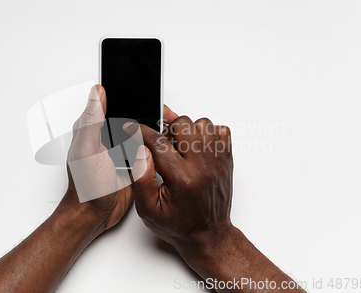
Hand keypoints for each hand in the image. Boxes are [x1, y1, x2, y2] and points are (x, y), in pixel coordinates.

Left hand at [62, 85, 178, 233]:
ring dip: (152, 129)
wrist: (94, 215)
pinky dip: (154, 146)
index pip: (112, 102)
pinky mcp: (132, 161)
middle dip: (146, 112)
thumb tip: (97, 91)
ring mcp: (120, 148)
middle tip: (162, 113)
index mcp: (92, 128)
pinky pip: (146, 148)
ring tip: (165, 127)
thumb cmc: (85, 185)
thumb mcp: (87, 149)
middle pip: (130, 114)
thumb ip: (91, 120)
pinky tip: (162, 145)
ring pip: (141, 130)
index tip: (145, 93)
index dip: (128, 96)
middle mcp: (106, 136)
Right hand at [124, 114, 233, 255]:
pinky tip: (197, 148)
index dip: (141, 131)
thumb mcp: (149, 209)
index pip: (158, 142)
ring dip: (188, 131)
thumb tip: (140, 150)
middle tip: (162, 146)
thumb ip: (141, 178)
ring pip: (203, 123)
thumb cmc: (180, 226)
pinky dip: (207, 134)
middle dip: (166, 130)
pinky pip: (221, 131)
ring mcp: (218, 161)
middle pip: (183, 124)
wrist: (208, 236)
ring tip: (180, 147)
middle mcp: (202, 166)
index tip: (132, 128)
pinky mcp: (227, 161)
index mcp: (182, 178)